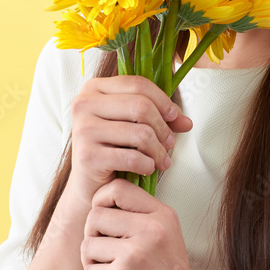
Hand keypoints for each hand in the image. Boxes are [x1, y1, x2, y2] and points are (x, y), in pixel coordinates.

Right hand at [68, 74, 192, 208]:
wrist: (90, 185)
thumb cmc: (114, 149)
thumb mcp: (135, 125)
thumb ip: (160, 117)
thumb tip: (187, 122)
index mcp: (94, 88)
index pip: (137, 84)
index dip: (162, 100)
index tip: (174, 117)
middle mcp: (84, 104)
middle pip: (141, 105)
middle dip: (163, 127)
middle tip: (170, 143)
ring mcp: (83, 130)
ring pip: (140, 133)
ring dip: (158, 150)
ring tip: (162, 160)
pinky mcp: (87, 156)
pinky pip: (132, 158)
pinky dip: (147, 165)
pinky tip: (148, 169)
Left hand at [80, 177, 210, 269]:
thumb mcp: (167, 233)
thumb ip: (142, 214)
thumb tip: (104, 200)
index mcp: (162, 214)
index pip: (118, 188)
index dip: (102, 199)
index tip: (104, 218)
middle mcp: (150, 229)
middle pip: (95, 216)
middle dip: (92, 234)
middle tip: (102, 250)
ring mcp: (135, 253)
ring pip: (88, 244)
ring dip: (90, 260)